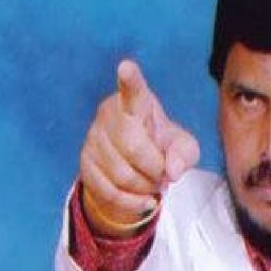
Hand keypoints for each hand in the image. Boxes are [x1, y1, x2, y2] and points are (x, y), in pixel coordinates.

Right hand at [78, 60, 199, 236]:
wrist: (135, 167)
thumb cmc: (162, 147)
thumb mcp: (184, 148)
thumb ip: (185, 154)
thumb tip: (172, 170)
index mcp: (138, 103)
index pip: (134, 91)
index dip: (130, 80)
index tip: (127, 67)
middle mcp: (110, 114)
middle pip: (132, 147)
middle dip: (154, 168)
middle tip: (164, 174)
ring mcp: (93, 138)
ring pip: (121, 174)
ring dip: (145, 187)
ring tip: (153, 184)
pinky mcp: (85, 163)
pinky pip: (109, 191)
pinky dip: (132, 203)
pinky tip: (145, 201)